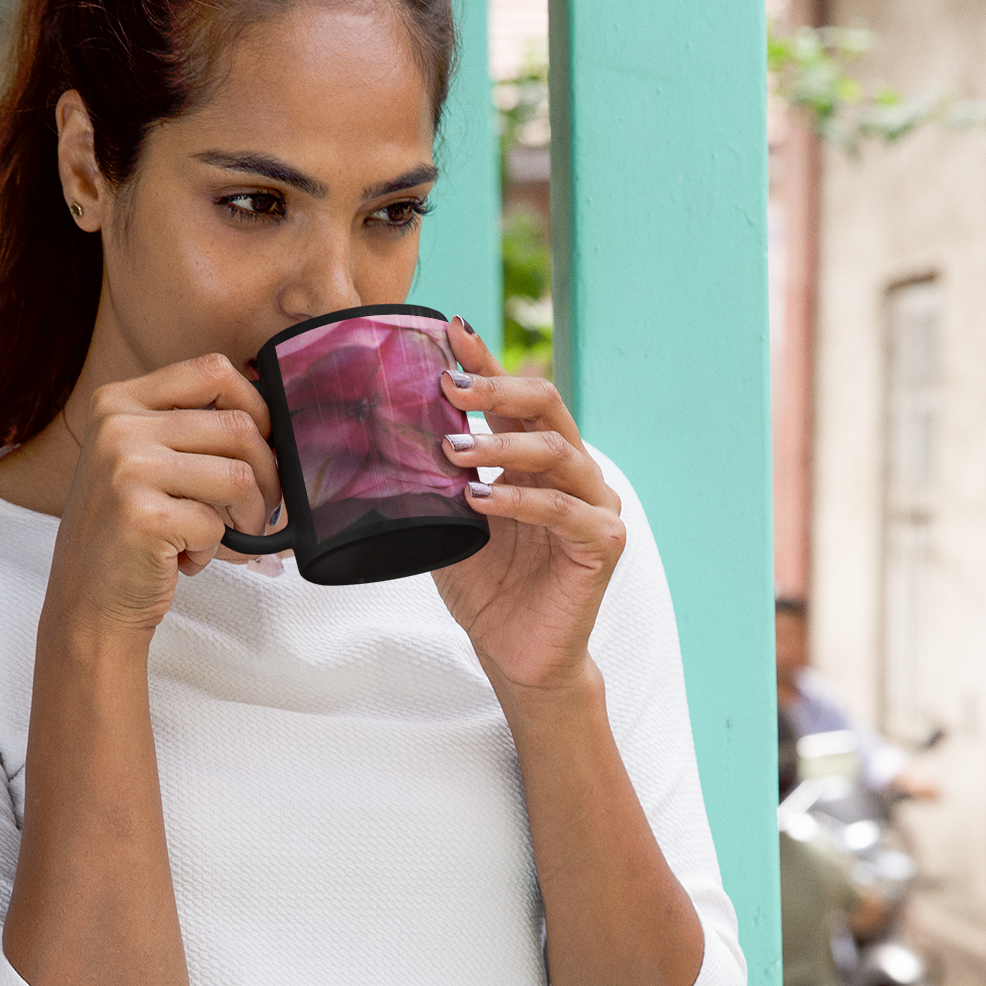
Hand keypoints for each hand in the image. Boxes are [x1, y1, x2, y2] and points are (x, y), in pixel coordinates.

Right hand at [48, 354, 278, 642]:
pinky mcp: (143, 516)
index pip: (213, 371)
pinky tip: (187, 558)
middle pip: (238, 426)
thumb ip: (190, 430)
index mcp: (119, 401)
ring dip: (250, 517)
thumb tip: (275, 422)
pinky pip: (218, 524)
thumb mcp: (142, 460)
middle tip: (258, 509)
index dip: (256, 408)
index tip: (262, 445)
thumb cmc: (128, 533)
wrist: (87, 601)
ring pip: (239, 476)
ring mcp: (126, 469)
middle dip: (267, 476)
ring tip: (229, 536)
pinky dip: (216, 549)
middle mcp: (118, 426)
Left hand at [433, 320, 624, 699]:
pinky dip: (521, 500)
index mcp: (536, 459)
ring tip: (452, 449)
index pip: (513, 396)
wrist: (515, 654)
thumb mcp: (447, 521)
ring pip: (557, 450)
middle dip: (495, 386)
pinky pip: (565, 510)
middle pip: (545, 404)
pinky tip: (480, 500)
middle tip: (448, 385)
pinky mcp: (604, 542)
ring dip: (502, 443)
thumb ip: (432, 478)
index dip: (485, 361)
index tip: (448, 330)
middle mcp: (573, 471)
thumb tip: (381, 430)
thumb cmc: (486, 588)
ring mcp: (595, 504)